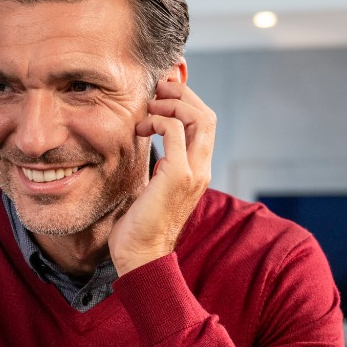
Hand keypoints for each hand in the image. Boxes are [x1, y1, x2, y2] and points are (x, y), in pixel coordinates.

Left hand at [108, 79, 214, 274]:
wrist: (140, 254)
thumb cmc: (140, 223)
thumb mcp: (154, 185)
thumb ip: (161, 162)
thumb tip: (150, 139)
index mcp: (199, 170)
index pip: (205, 124)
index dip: (186, 102)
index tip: (161, 95)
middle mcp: (202, 169)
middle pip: (207, 115)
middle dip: (181, 95)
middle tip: (156, 91)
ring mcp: (194, 172)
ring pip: (198, 117)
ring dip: (170, 104)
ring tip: (148, 110)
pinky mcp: (179, 175)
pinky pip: (176, 131)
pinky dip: (159, 120)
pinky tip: (142, 128)